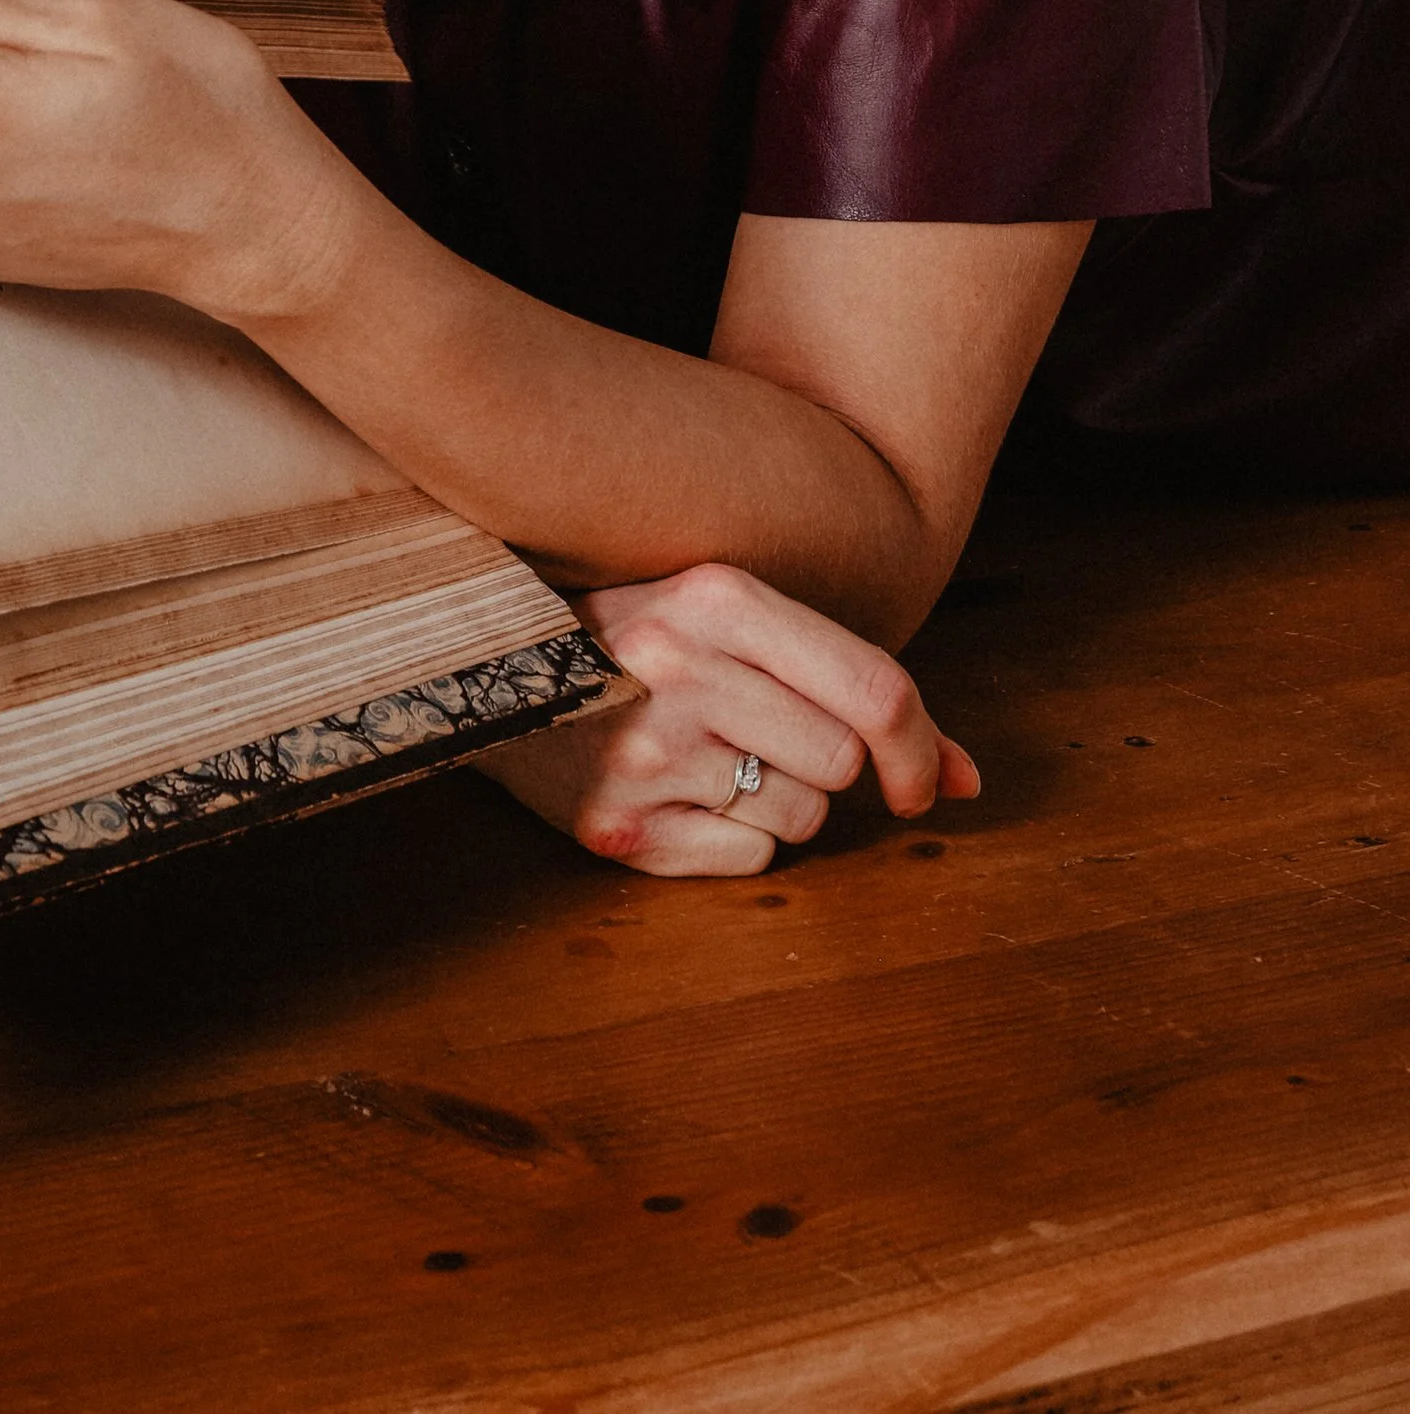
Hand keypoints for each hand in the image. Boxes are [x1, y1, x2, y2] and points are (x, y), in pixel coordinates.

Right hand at [480, 560, 979, 876]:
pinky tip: (674, 793)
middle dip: (825, 765)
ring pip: (799, 817)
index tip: (917, 782)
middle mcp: (679, 667)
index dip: (919, 748)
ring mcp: (641, 750)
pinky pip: (744, 859)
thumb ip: (856, 685)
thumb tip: (969, 782)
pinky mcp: (612, 825)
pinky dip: (728, 839)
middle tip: (763, 737)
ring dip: (776, 801)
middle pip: (842, 762)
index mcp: (715, 595)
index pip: (875, 688)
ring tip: (706, 756)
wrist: (485, 665)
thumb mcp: (737, 623)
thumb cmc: (640, 639)